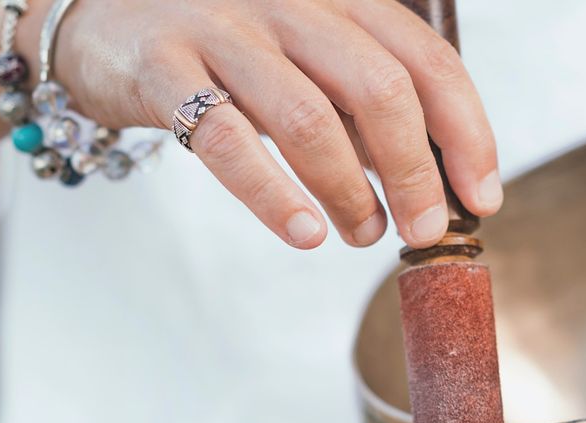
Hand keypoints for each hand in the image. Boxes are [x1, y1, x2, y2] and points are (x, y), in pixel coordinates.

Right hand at [47, 0, 501, 248]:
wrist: (104, 19)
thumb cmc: (224, 49)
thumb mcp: (304, 61)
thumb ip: (357, 107)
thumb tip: (425, 181)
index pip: (426, 59)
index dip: (466, 132)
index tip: (481, 196)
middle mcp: (289, 2)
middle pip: (379, 87)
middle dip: (415, 172)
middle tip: (422, 231)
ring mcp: (224, 28)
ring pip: (308, 118)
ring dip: (349, 192)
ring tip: (362, 235)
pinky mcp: (164, 66)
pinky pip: (226, 139)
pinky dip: (271, 195)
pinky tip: (302, 233)